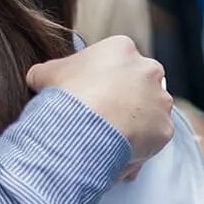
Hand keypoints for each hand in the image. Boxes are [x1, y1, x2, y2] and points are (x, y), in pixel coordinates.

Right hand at [26, 36, 173, 168]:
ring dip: (135, 123)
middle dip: (126, 98)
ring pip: (150, 111)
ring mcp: (161, 100)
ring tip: (110, 139)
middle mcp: (149, 70)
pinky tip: (119, 155)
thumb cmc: (66, 94)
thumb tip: (38, 78)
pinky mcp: (165, 128)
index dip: (103, 78)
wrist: (85, 125)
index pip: (117, 60)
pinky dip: (139, 147)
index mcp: (122, 49)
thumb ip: (48, 72)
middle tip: (104, 116)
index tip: (91, 93)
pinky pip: (152, 139)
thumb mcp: (45, 73)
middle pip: (140, 83)